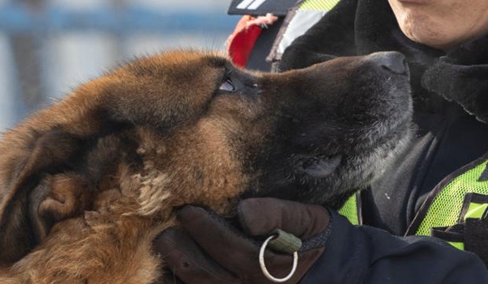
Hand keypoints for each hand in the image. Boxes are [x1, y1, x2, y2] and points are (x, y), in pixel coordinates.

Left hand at [154, 198, 330, 283]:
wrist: (325, 269)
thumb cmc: (311, 236)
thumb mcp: (305, 218)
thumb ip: (277, 213)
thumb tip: (243, 211)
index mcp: (273, 267)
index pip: (233, 250)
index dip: (207, 230)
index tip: (187, 210)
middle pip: (207, 274)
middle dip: (180, 251)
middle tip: (164, 229)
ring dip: (175, 268)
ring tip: (161, 245)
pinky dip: (177, 282)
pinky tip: (164, 268)